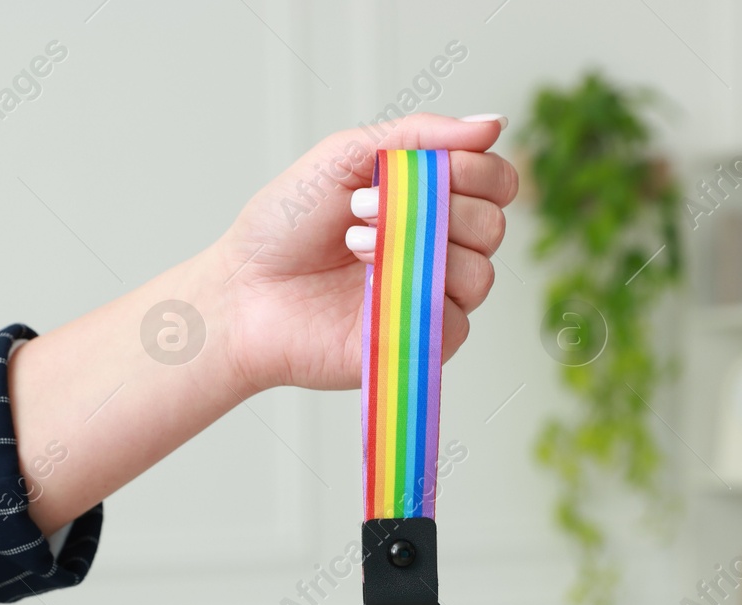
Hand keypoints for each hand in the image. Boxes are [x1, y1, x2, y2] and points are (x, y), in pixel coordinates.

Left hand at [211, 112, 518, 392]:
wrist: (243, 291)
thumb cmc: (286, 226)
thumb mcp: (346, 156)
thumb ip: (419, 135)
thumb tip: (494, 122)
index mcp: (432, 202)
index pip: (498, 182)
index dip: (476, 171)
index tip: (423, 169)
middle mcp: (442, 250)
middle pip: (494, 224)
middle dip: (433, 206)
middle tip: (362, 206)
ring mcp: (434, 298)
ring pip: (481, 273)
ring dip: (416, 250)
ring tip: (354, 244)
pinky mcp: (421, 344)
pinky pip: (457, 322)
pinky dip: (415, 296)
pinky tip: (368, 288)